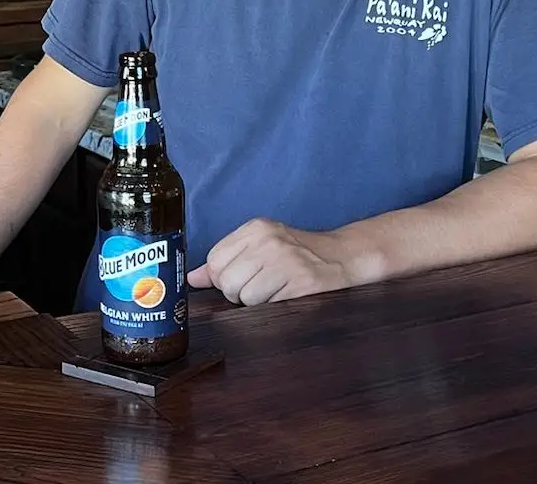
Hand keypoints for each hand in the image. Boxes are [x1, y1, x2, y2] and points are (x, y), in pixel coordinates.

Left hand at [186, 218, 353, 305]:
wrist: (344, 257)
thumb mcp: (262, 246)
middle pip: (227, 282)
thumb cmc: (299, 254)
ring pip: (246, 298)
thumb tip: (192, 278)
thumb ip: (226, 260)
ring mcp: (287, 261)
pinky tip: (288, 295)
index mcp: (256, 228)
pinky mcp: (302, 283)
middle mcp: (270, 241)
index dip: (224, 278)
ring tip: (277, 290)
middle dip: (239, 293)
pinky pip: (268, 308)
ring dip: (259, 303)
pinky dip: (275, 307)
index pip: (215, 261)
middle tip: (262, 286)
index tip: (243, 277)